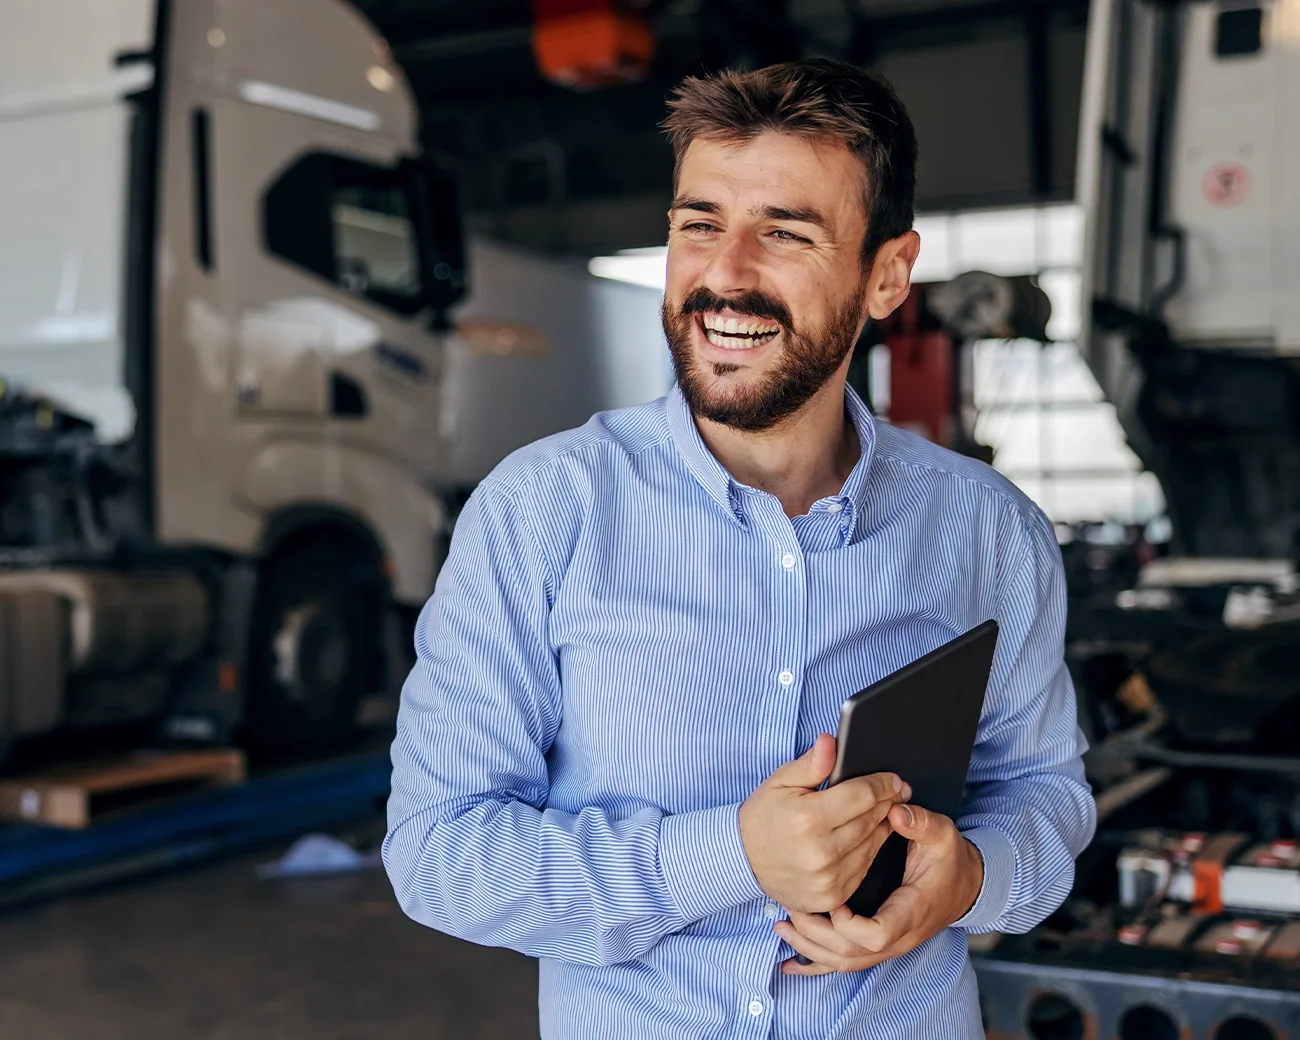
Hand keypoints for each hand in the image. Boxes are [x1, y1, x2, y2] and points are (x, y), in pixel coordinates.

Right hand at [738, 734, 909, 913]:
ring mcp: (828, 878)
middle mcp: (821, 852)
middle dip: (886, 802)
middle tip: (895, 791)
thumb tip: (830, 742)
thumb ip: (811, 763)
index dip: (882, 784)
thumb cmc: (763, 817)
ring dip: (882, 825)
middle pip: (871, 819)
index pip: (862, 795)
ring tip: (882, 811)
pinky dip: (869, 850)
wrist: (743, 860)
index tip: (893, 779)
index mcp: (808, 818)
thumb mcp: (781, 782)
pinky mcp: (832, 896)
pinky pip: (864, 868)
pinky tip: (866, 836)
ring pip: (873, 844)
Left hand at [775, 802, 983, 974]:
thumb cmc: (950, 859)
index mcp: (911, 911)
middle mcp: (898, 936)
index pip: (877, 935)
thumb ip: (921, 823)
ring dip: (811, 948)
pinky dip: (816, 965)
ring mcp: (887, 945)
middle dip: (817, 935)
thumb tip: (896, 811)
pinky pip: (844, 964)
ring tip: (783, 925)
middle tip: (789, 910)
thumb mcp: (942, 835)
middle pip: (852, 954)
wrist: (964, 884)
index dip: (851, 924)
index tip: (835, 903)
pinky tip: (790, 963)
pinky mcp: (878, 945)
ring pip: (844, 963)